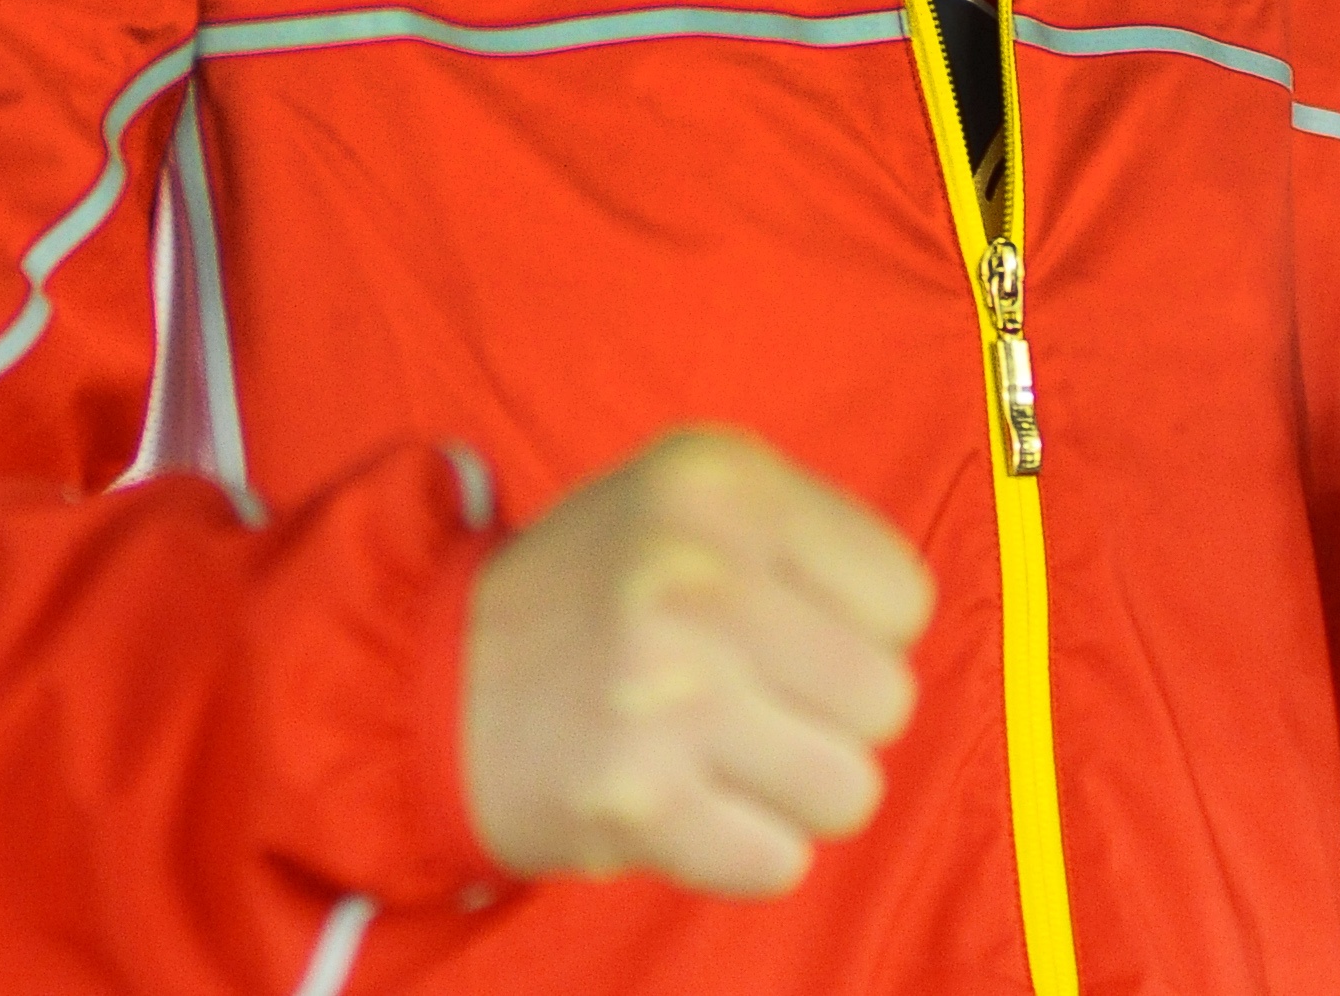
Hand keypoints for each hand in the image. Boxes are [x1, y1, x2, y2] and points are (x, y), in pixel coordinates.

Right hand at [461, 426, 932, 896]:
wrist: (431, 673)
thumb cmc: (597, 588)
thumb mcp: (686, 497)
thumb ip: (804, 534)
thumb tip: (909, 625)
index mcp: (719, 480)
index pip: (903, 595)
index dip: (859, 627)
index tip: (790, 628)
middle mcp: (696, 572)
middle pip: (887, 699)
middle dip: (830, 715)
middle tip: (751, 698)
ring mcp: (667, 688)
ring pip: (850, 791)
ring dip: (792, 788)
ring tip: (719, 749)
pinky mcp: (638, 797)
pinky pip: (778, 860)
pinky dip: (739, 845)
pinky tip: (681, 795)